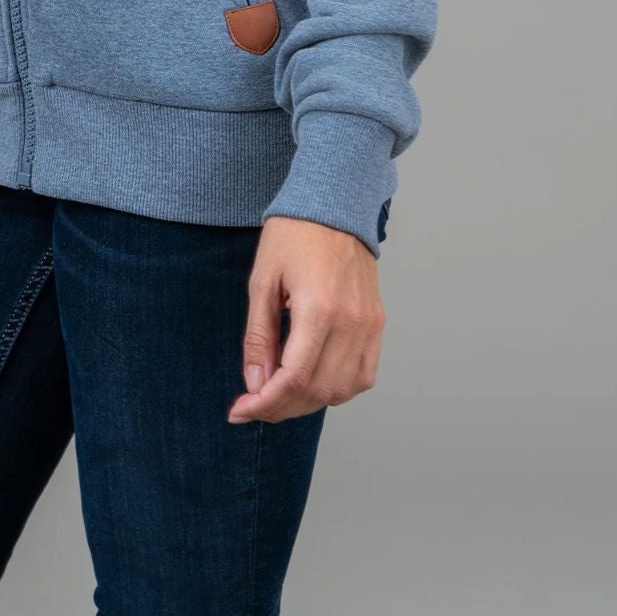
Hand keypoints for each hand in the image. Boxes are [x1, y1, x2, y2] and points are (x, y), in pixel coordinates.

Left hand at [227, 214, 384, 423]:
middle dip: (280, 407)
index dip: (264, 403)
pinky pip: (363, 376)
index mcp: (318, 309)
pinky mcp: (376, 324)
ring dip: (308, 402)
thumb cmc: (294, 234)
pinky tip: (313, 380)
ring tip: (279, 391)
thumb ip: (259, 336)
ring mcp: (368, 325)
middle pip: (317, 391)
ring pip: (341, 391)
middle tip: (252, 404)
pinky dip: (338, 389)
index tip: (239, 411)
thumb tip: (255, 384)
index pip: (293, 379)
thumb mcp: (262, 280)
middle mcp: (350, 322)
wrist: (334, 204)